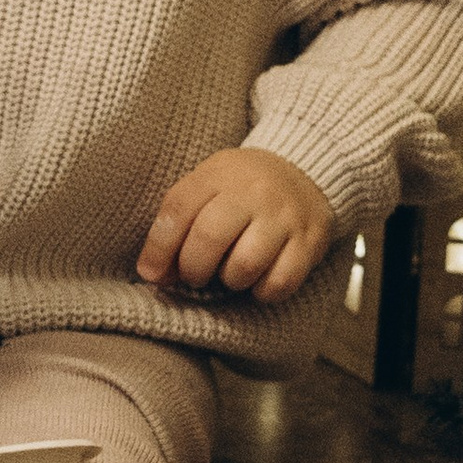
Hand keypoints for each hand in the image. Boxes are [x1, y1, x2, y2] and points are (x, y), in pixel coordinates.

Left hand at [136, 147, 335, 302]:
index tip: (151, 273)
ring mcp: (284, 216)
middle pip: (209, 238)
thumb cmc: (240, 188)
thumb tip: (152, 274)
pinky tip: (257, 282)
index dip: (158, 248)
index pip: (178, 209)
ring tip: (229, 274)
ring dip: (229, 280)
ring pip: (245, 265)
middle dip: (193, 269)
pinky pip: (280, 282)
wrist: (302, 170)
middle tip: (195, 276)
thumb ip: (177, 222)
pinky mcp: (310, 241)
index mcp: (218, 174)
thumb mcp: (206, 186)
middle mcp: (252, 192)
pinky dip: (262, 292)